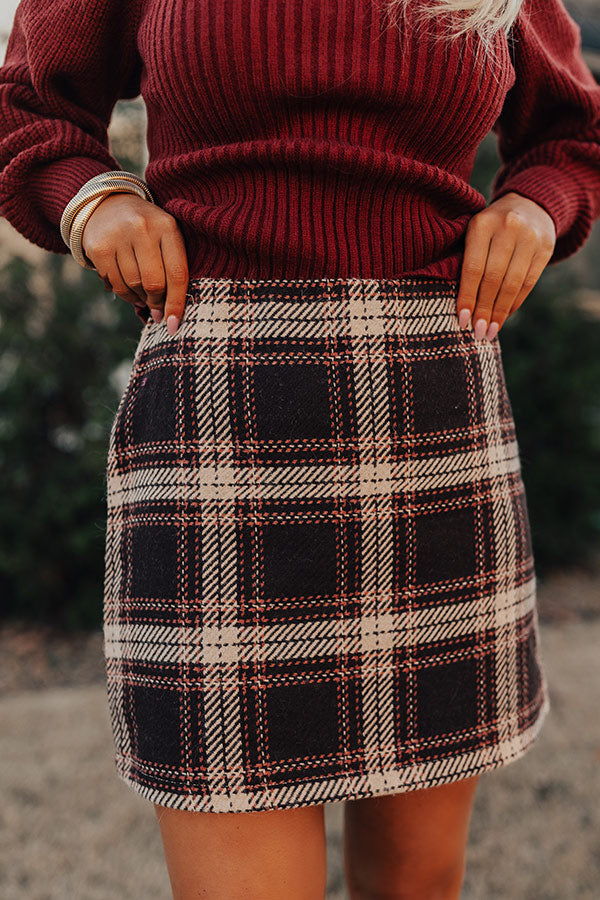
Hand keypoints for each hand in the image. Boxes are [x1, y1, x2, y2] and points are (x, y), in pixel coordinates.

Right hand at [81, 192, 188, 333]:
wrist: (107, 204)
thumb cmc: (146, 231)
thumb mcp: (164, 239)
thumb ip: (170, 270)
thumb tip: (166, 317)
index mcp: (167, 226)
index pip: (177, 273)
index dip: (177, 303)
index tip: (174, 325)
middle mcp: (142, 227)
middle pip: (153, 283)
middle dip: (156, 303)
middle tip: (156, 310)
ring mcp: (118, 235)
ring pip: (133, 286)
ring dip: (139, 299)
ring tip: (142, 295)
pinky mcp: (99, 247)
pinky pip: (114, 284)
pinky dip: (123, 294)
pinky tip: (128, 288)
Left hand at [456, 191, 555, 339]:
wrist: (528, 203)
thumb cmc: (489, 228)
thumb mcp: (474, 233)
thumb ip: (466, 261)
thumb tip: (461, 308)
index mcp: (482, 224)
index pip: (473, 268)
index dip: (467, 297)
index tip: (461, 321)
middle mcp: (507, 228)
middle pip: (494, 279)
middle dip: (484, 309)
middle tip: (478, 333)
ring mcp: (530, 237)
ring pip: (513, 284)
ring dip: (501, 312)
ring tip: (490, 331)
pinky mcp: (546, 247)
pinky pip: (528, 283)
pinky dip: (515, 303)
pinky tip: (505, 316)